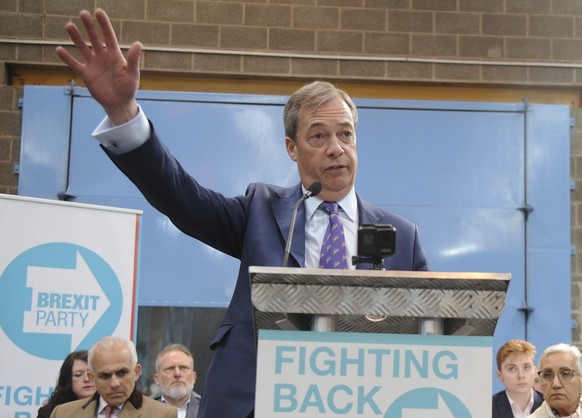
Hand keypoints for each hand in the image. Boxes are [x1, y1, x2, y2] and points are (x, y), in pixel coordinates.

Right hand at [56, 9, 141, 125]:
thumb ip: (133, 59)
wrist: (119, 103)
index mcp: (115, 54)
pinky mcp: (86, 74)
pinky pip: (75, 64)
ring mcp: (93, 64)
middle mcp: (103, 56)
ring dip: (76, 38)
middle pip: (94, 38)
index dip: (104, 24)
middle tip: (83, 13)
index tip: (98, 12)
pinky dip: (67, 58)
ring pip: (83, 48)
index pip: (108, 36)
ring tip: (69, 25)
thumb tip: (138, 43)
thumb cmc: (128, 88)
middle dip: (89, 27)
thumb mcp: (132, 74)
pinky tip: (59, 49)